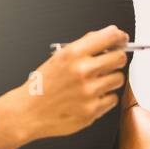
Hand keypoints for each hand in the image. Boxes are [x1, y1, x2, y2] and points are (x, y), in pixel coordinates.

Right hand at [7, 26, 128, 140]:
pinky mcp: (92, 109)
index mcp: (73, 54)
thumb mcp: (57, 58)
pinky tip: (91, 97)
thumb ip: (82, 47)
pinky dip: (105, 98)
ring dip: (111, 79)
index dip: (119, 36)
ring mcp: (89, 91)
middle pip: (120, 58)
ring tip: (95, 83)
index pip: (109, 36)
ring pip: (119, 79)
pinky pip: (112, 99)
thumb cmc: (41, 86)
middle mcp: (83, 71)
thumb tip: (106, 38)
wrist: (28, 111)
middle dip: (117, 59)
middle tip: (110, 63)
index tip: (121, 39)